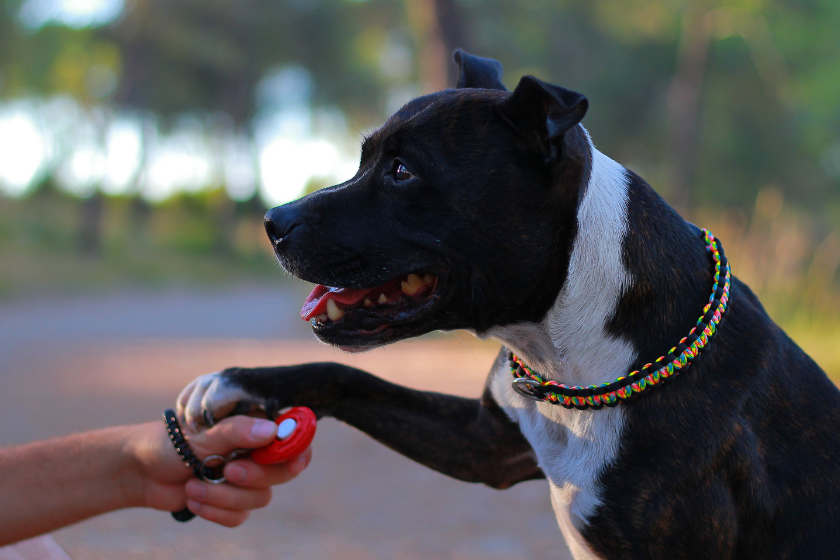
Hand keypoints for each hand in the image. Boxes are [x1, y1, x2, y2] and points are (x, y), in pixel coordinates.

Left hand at [124, 416, 311, 526]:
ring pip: (259, 498)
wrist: (140, 471)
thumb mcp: (201, 434)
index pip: (291, 437)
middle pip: (282, 471)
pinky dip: (216, 511)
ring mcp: (245, 479)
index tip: (294, 459)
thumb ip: (237, 432)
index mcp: (253, 428)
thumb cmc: (168, 442)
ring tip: (193, 485)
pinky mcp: (232, 503)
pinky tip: (193, 499)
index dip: (299, 448)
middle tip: (229, 471)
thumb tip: (271, 432)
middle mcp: (255, 453)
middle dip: (255, 476)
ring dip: (224, 496)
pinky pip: (240, 516)